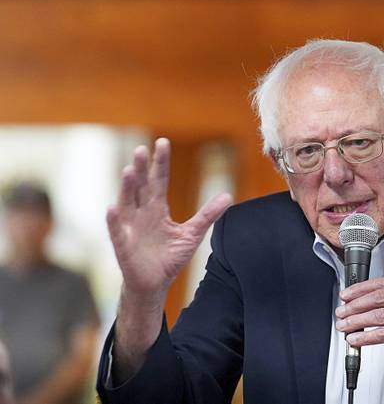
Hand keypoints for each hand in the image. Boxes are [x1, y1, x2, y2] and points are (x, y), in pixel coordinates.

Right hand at [107, 138, 232, 300]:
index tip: (162, 142)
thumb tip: (228, 196)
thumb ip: (208, 215)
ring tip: (129, 170)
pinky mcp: (123, 244)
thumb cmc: (170, 257)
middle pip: (141, 186)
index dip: (160, 162)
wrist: (154, 283)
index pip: (159, 179)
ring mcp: (130, 227)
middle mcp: (141, 212)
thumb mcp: (193, 234)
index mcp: (157, 207)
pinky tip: (113, 207)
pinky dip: (114, 219)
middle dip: (141, 168)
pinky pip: (116, 230)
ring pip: (127, 202)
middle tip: (142, 149)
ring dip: (127, 187)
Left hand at [335, 278, 383, 384]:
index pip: (381, 283)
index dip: (359, 289)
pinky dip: (365, 337)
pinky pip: (382, 333)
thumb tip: (360, 303)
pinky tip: (355, 339)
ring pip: (377, 315)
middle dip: (354, 305)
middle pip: (377, 297)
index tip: (346, 295)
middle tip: (342, 311)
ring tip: (345, 326)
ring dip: (356, 321)